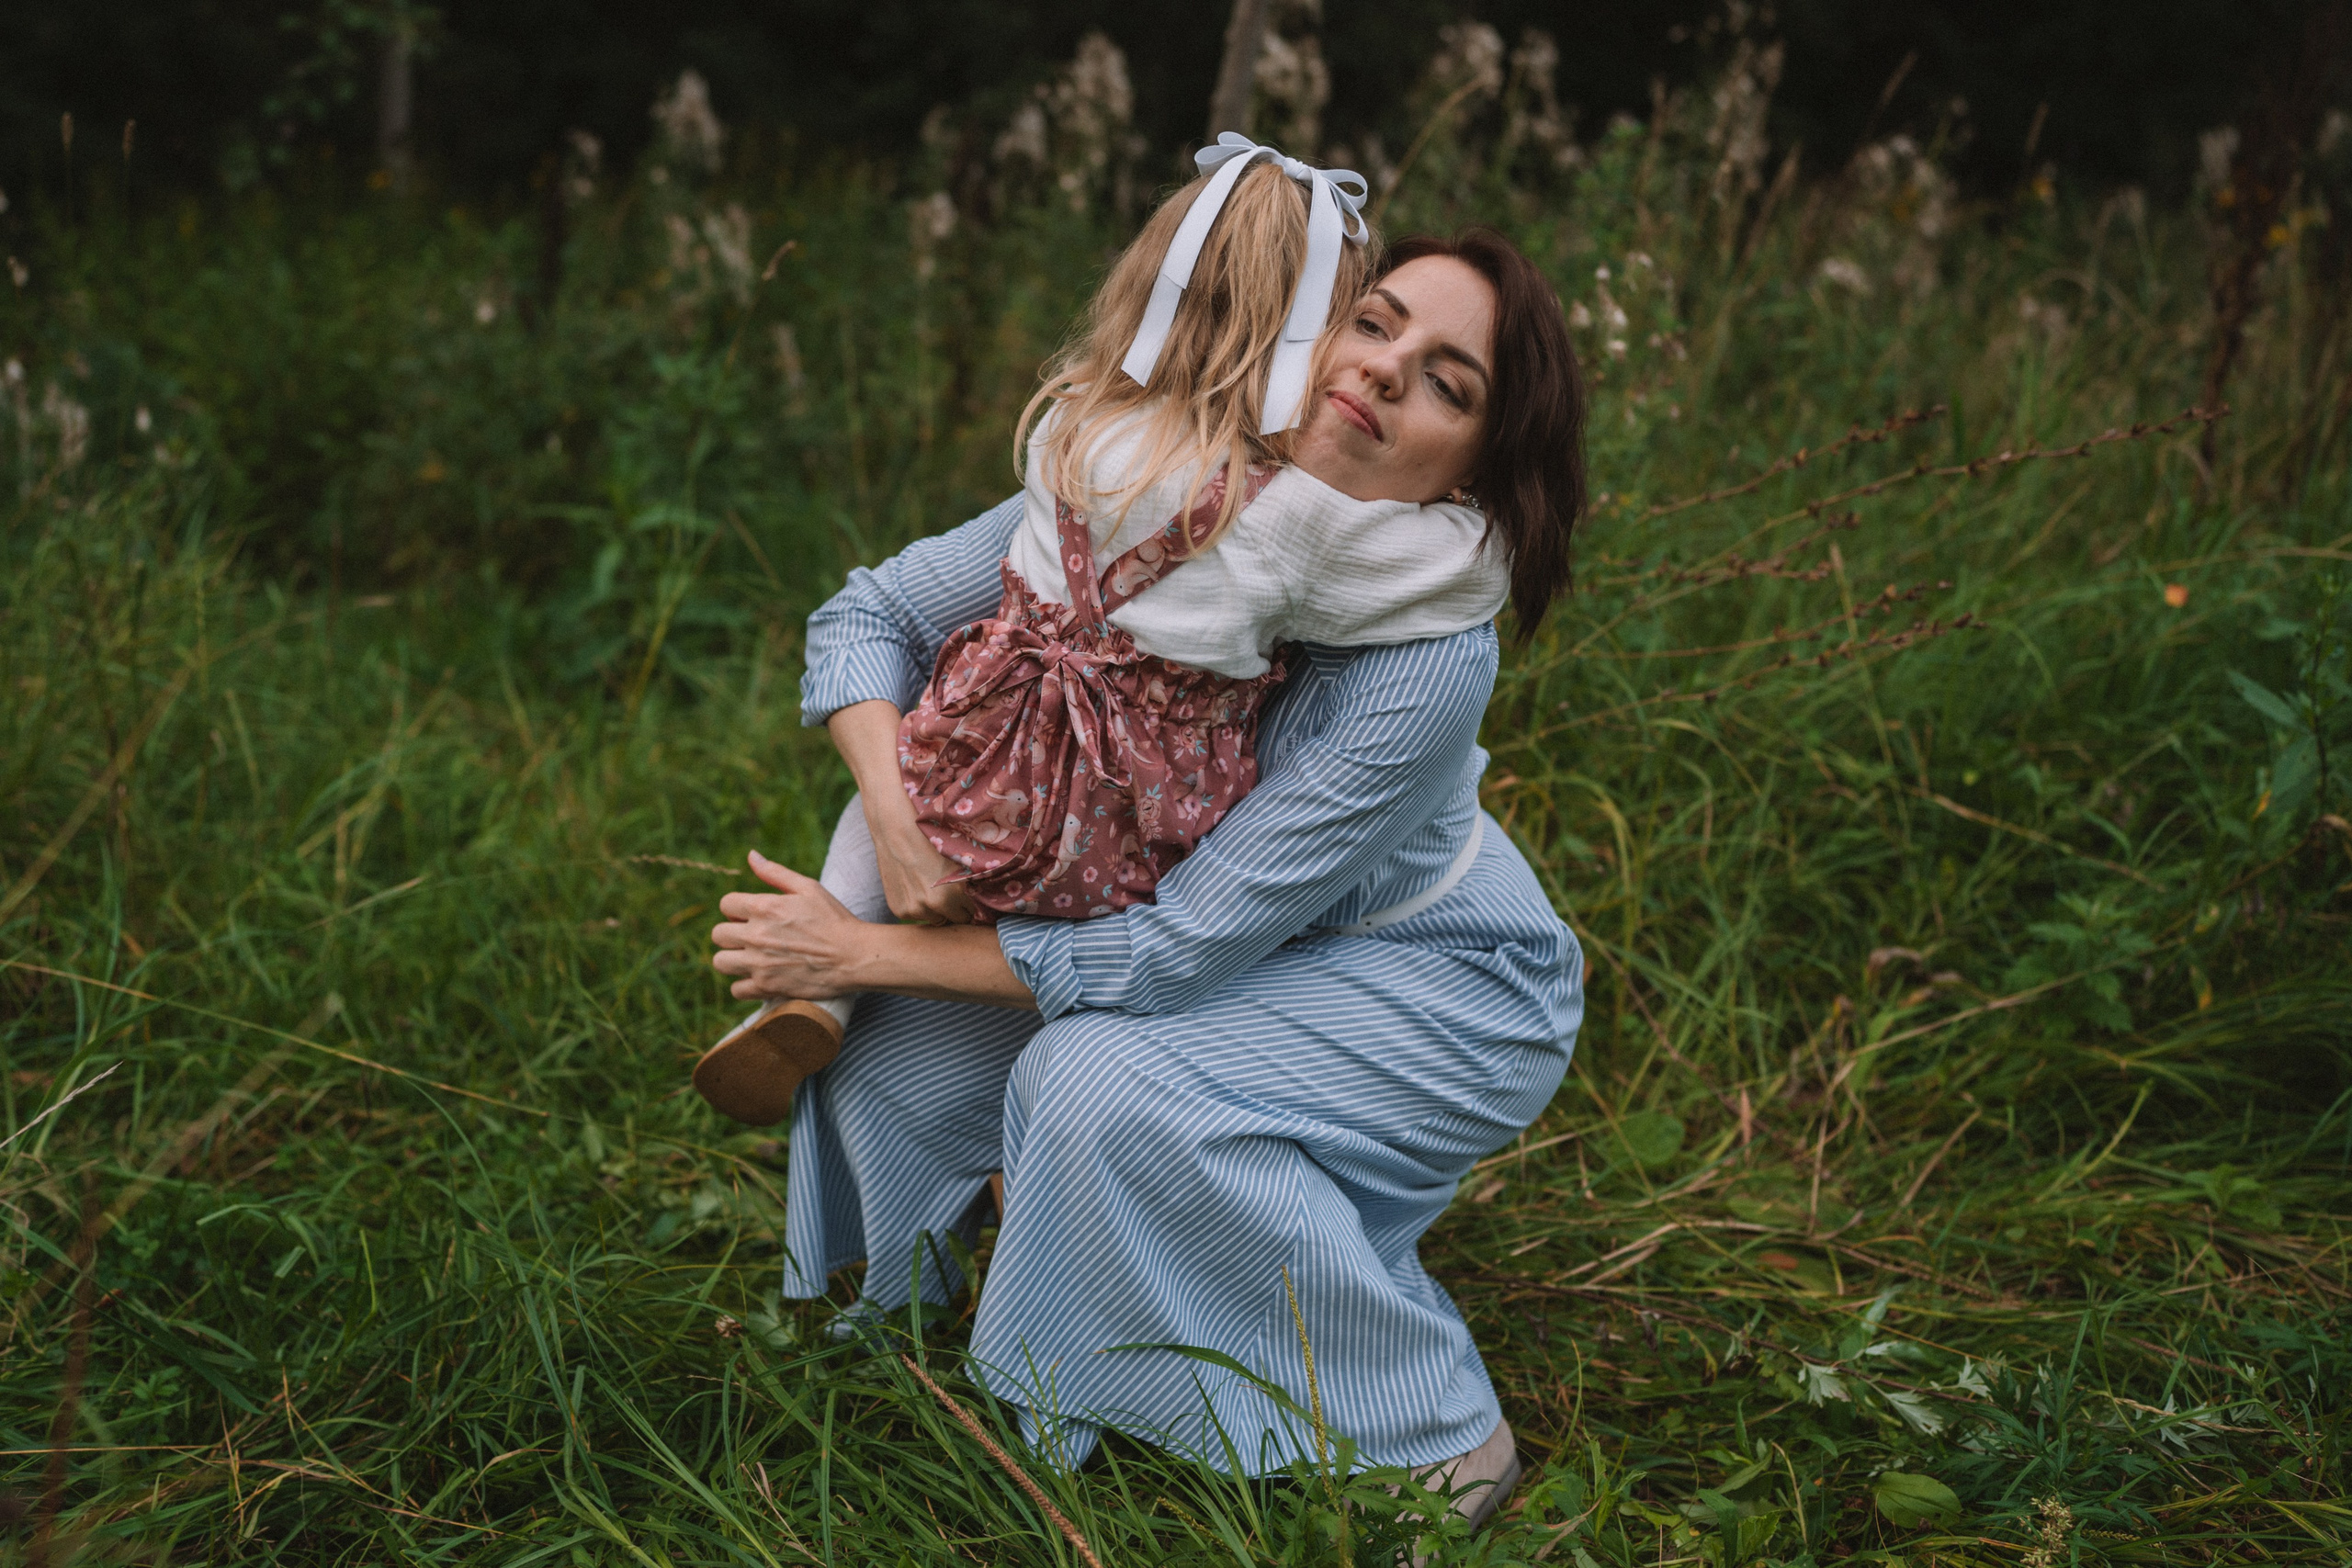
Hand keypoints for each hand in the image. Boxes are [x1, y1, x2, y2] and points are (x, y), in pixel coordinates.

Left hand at [711, 851, 880, 1001]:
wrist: (854, 956)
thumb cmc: (834, 919)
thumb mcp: (808, 888)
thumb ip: (775, 872)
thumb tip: (751, 856)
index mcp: (764, 907)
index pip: (726, 904)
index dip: (736, 908)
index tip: (749, 915)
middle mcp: (756, 935)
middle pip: (718, 934)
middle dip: (731, 933)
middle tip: (751, 936)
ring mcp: (759, 963)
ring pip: (721, 962)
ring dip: (733, 959)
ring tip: (751, 957)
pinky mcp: (767, 987)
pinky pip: (736, 989)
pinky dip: (744, 985)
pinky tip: (760, 977)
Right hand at [863, 792, 978, 926]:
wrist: (897, 832)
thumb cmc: (932, 840)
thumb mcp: (960, 859)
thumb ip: (973, 881)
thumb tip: (987, 898)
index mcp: (954, 896)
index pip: (972, 915)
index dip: (971, 904)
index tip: (968, 897)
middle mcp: (935, 907)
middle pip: (955, 920)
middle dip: (956, 909)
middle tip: (950, 892)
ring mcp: (915, 910)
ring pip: (935, 919)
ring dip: (936, 910)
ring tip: (931, 887)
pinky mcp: (900, 911)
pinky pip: (916, 916)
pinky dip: (918, 906)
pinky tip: (915, 887)